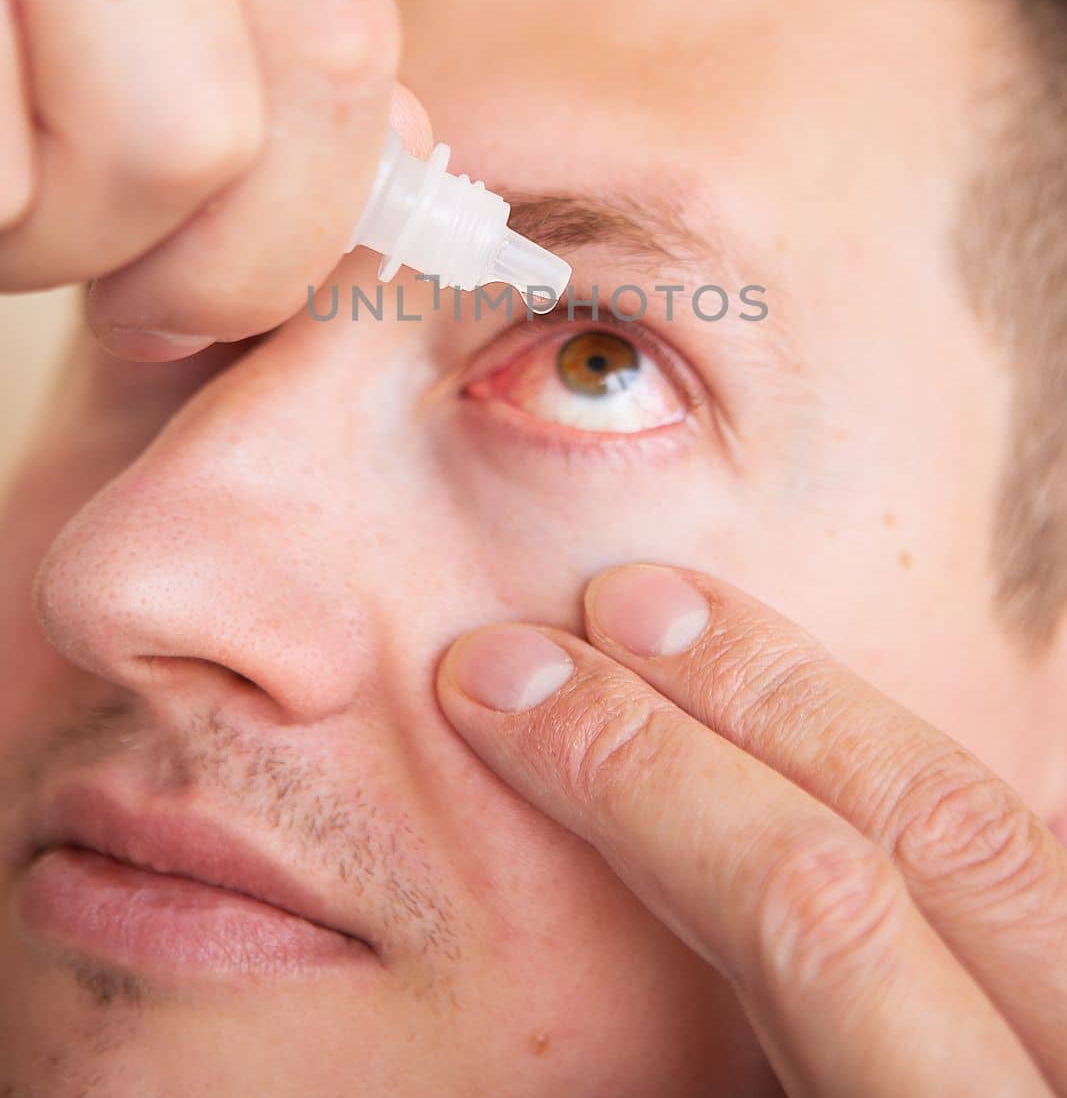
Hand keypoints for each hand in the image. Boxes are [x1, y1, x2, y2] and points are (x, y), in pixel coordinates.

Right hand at [438, 564, 1066, 1095]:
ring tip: (673, 623)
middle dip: (722, 701)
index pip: (820, 915)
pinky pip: (1022, 856)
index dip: (639, 775)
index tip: (501, 694)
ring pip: (995, 812)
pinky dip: (890, 767)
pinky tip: (798, 724)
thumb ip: (698, 1079)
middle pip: (924, 828)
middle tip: (575, 627)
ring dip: (814, 700)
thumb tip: (562, 1004)